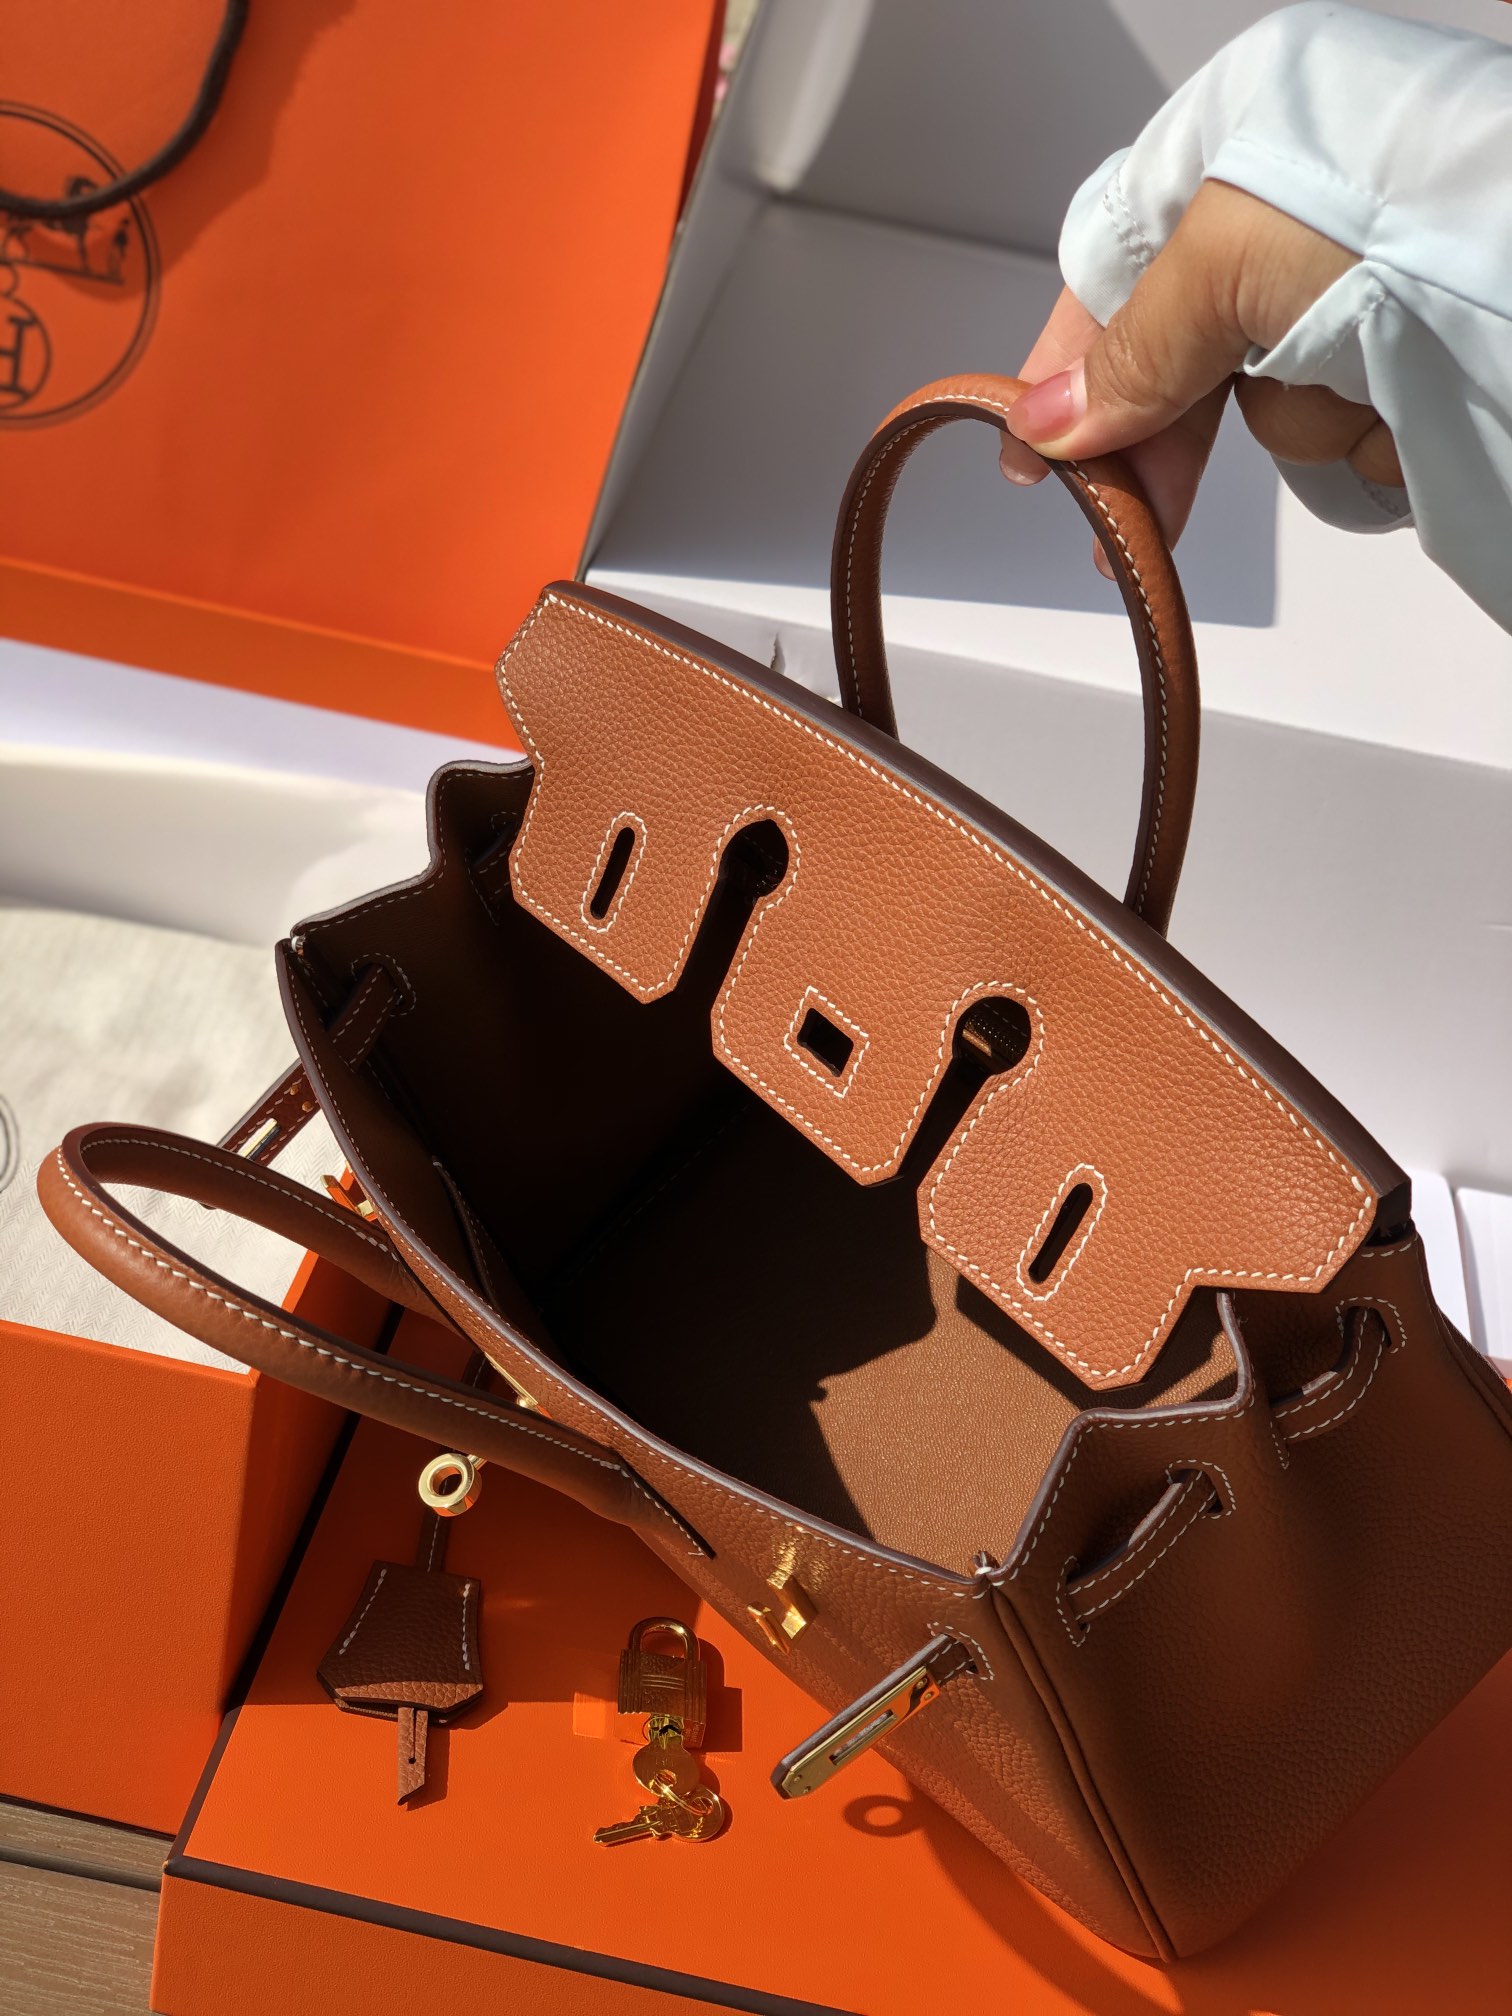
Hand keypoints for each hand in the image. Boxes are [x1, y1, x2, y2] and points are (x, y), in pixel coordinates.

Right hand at [998, 182, 1402, 573]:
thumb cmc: (1407, 212)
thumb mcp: (1232, 260)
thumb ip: (1136, 350)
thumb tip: (1050, 427)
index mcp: (1245, 135)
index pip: (1117, 262)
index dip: (1068, 365)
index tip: (1030, 454)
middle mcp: (1297, 207)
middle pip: (1184, 351)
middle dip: (1173, 427)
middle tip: (1126, 520)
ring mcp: (1359, 284)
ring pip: (1267, 402)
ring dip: (1302, 423)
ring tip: (1358, 396)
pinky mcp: (1411, 357)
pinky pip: (1342, 429)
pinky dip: (1364, 441)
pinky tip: (1399, 418)